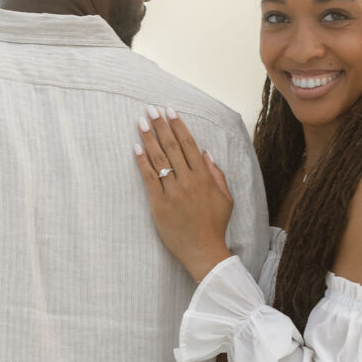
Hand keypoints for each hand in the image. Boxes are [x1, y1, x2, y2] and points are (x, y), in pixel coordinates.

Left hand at [134, 107, 233, 281]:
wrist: (204, 251)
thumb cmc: (215, 225)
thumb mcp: (226, 198)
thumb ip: (217, 174)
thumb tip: (205, 153)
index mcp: (204, 177)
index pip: (188, 144)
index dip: (178, 126)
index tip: (169, 111)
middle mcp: (188, 181)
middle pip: (172, 147)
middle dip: (160, 126)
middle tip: (151, 109)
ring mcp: (172, 193)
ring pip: (159, 159)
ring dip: (149, 138)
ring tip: (141, 122)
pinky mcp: (159, 205)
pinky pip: (149, 178)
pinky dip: (142, 162)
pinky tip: (135, 147)